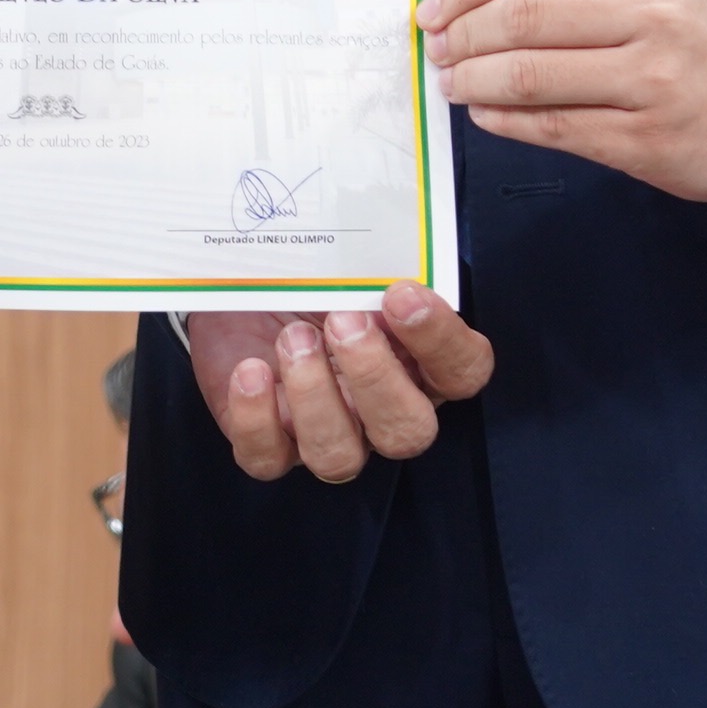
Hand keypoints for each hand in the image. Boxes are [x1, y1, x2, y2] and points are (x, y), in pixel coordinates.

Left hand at [188, 284, 492, 480]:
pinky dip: (257, 418)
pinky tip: (251, 369)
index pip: (462, 371)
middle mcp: (379, 409)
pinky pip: (269, 460)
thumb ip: (377, 267)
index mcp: (417, 362)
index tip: (401, 294)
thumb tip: (386, 247)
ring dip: (315, 398)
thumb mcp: (346, 264)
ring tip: (292, 339)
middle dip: (375, 377)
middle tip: (342, 320)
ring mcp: (325, 433)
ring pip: (340, 459)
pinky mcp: (268, 444)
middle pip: (408, 431)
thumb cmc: (306, 277)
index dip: (441, 340)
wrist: (243, 288)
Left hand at [419, 0, 706, 202]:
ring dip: (474, 80)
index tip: (434, 8)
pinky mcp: (644, 138)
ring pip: (530, 75)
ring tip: (453, 83)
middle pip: (523, 17)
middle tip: (439, 50)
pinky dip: (503, 121)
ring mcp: (650, 78)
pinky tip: (485, 113)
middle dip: (463, 36)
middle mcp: (651, 11)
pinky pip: (552, 126)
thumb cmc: (693, 38)